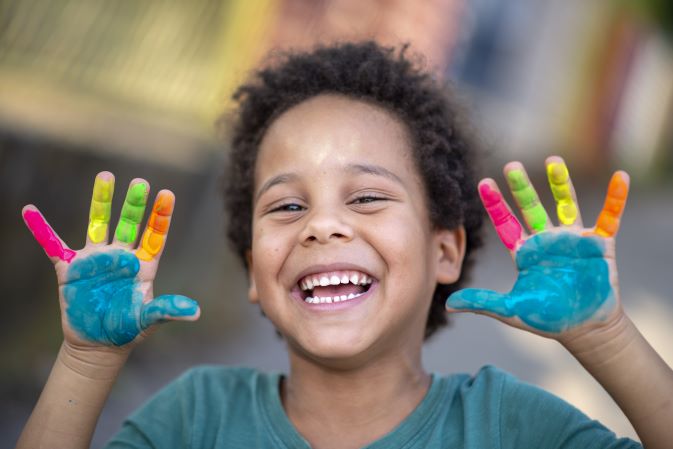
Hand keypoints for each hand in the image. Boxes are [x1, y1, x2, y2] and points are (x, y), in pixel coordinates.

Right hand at [22, 172, 199, 349]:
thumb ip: (168, 310)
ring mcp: (95, 260)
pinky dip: (41, 230)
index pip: (155, 235)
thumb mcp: (149, 319)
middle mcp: (121, 256)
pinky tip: (30, 211)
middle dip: (134, 204)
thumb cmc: (128, 329)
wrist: (98, 345)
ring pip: (98, 224)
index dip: (161, 216)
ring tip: (105, 176)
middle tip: (140, 182)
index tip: (167, 194)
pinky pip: (53, 246)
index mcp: (143, 265)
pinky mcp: (71, 270)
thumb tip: (195, 313)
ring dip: (101, 202)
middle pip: (128, 224)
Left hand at [446, 156, 628, 338]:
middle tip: (511, 165)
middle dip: (522, 187)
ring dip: (561, 183)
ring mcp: (573, 240)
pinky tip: (620, 177)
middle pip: (532, 207)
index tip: (483, 183)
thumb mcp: (510, 310)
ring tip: (553, 160)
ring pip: (566, 204)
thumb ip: (482, 302)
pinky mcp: (600, 244)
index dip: (495, 204)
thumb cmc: (547, 318)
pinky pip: (610, 217)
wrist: (585, 329)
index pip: (506, 223)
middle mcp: (547, 240)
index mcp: (525, 252)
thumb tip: (447, 304)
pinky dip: (615, 198)